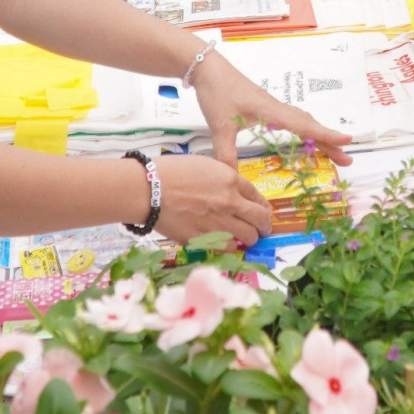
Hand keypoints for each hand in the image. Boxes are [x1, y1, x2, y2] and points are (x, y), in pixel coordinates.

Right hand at [152, 154, 272, 245]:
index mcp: (230, 180)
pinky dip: (231, 246)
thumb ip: (223, 180)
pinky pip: (228, 248)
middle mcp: (230, 202)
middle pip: (260, 219)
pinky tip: (228, 243)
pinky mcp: (204, 239)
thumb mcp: (204, 165)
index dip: (263, 207)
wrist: (148, 190)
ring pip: (249, 237)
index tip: (264, 212)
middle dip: (264, 225)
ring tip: (247, 238)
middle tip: (263, 228)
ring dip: (250, 237)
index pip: (258, 197)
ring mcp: (218, 223)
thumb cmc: (170, 172)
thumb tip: (232, 193)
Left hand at [191, 51, 353, 166]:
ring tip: (333, 152)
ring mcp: (272, 106)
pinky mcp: (266, 107)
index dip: (326, 135)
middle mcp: (276, 108)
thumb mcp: (219, 126)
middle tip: (346, 160)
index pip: (304, 125)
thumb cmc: (216, 93)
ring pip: (303, 121)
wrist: (208, 69)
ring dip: (319, 136)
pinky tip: (306, 136)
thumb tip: (233, 179)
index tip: (347, 142)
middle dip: (329, 142)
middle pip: (310, 126)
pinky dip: (306, 129)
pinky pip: (294, 119)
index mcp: (270, 110)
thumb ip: (226, 153)